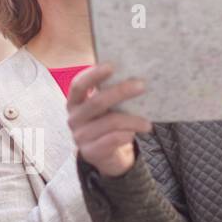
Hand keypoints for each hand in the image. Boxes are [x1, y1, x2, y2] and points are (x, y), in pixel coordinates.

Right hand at [66, 63, 152, 177]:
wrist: (106, 156)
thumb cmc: (107, 124)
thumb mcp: (105, 108)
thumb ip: (110, 93)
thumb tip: (134, 74)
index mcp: (74, 102)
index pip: (79, 85)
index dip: (93, 75)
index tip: (112, 65)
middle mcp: (73, 118)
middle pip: (97, 102)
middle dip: (121, 92)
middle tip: (141, 85)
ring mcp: (80, 136)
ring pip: (110, 122)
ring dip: (132, 120)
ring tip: (147, 123)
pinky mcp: (90, 152)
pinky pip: (113, 139)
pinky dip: (127, 134)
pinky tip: (136, 133)